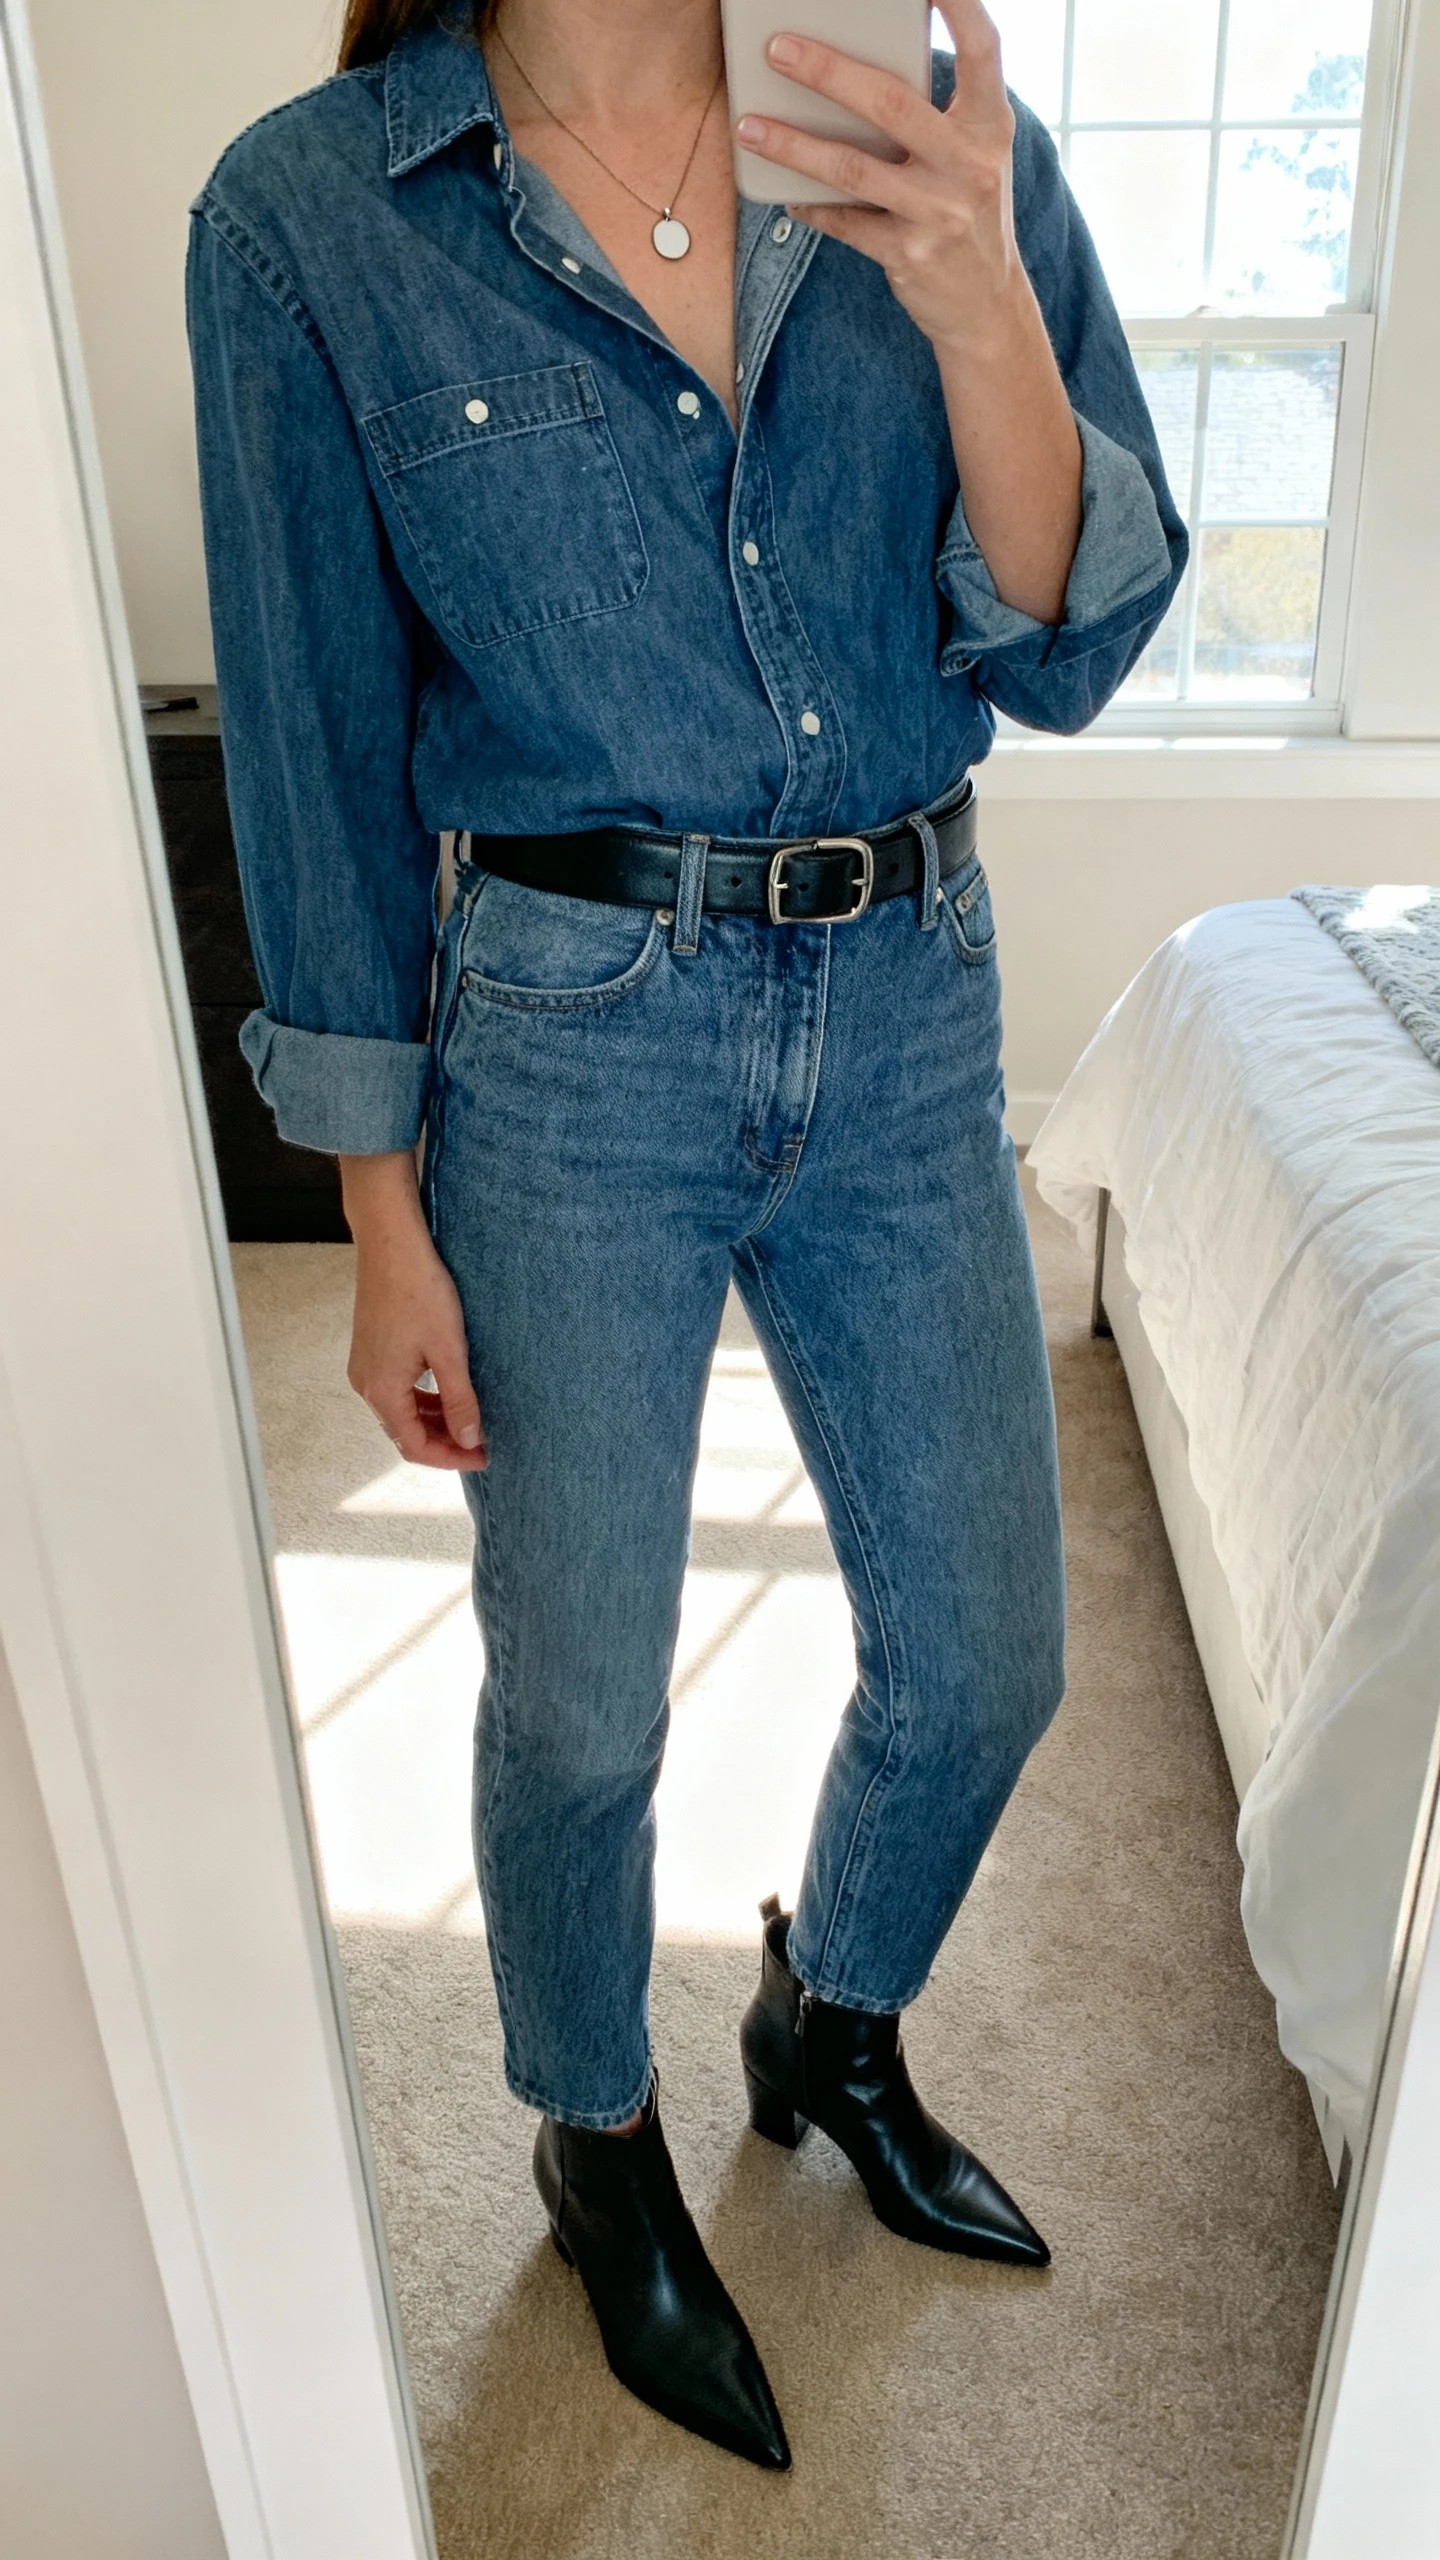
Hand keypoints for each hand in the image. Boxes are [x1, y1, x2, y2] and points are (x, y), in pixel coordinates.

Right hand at [339, 1151, 486, 1469]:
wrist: (391, 1243)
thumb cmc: (419, 1290)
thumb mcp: (449, 1350)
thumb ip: (460, 1400)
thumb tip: (469, 1439)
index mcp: (381, 1390)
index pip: (414, 1447)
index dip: (450, 1457)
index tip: (483, 1456)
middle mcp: (366, 1384)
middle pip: (404, 1432)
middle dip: (443, 1441)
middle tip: (481, 1441)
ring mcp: (365, 1366)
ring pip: (401, 1411)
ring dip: (434, 1420)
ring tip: (470, 1417)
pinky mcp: (371, 1349)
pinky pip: (396, 1389)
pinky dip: (422, 1398)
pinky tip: (448, 1390)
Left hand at [734, 0, 1080, 622]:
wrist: (986, 306)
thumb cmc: (969, 212)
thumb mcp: (972, 155)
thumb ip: (935, 113)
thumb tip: (856, 69)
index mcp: (990, 125)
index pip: (982, 48)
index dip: (958, 6)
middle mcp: (970, 164)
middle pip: (892, 103)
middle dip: (829, 71)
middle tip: (778, 47)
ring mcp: (939, 212)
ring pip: (854, 169)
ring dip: (795, 145)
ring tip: (751, 126)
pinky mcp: (909, 255)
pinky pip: (844, 222)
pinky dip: (809, 205)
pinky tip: (781, 192)